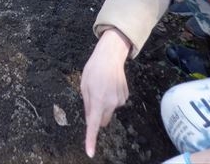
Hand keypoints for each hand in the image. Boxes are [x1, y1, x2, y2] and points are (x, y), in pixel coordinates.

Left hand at [81, 29, 130, 157]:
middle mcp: (110, 103)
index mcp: (97, 101)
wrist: (111, 56)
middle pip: (102, 121)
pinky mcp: (126, 97)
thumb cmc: (94, 70)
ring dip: (104, 103)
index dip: (91, 140)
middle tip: (93, 98)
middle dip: (97, 116)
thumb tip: (90, 119)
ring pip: (109, 111)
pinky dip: (111, 98)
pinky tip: (110, 85)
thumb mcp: (84, 86)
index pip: (93, 125)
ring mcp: (120, 101)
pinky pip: (115, 103)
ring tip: (102, 86)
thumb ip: (87, 104)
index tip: (90, 153)